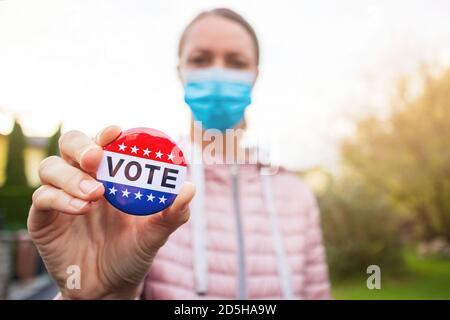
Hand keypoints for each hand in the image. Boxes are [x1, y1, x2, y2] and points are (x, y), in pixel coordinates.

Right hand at [28, 126, 194, 298]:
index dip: (106, 134)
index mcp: (110, 176)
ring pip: (50, 167)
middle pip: (70, 145)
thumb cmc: (134, 253)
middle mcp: (83, 179)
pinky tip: (81, 209)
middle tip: (96, 158)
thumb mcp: (155, 234)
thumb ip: (172, 213)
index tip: (115, 132)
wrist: (109, 288)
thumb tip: (189, 188)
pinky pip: (43, 198)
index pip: (103, 143)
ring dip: (71, 176)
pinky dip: (60, 198)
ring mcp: (61, 197)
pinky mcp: (44, 218)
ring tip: (95, 194)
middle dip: (81, 145)